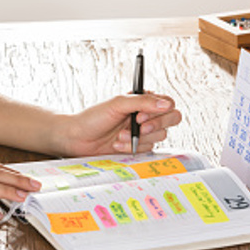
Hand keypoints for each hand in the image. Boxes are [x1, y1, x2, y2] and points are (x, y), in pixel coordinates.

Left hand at [59, 93, 180, 156]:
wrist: (78, 139)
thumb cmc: (94, 117)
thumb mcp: (118, 104)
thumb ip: (143, 102)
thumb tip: (166, 104)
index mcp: (142, 100)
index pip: (168, 103)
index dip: (160, 111)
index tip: (141, 116)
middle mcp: (146, 114)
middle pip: (172, 119)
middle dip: (155, 125)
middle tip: (138, 127)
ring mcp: (143, 131)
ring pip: (160, 136)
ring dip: (138, 138)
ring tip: (119, 136)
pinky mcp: (138, 146)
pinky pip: (148, 149)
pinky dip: (132, 147)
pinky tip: (117, 145)